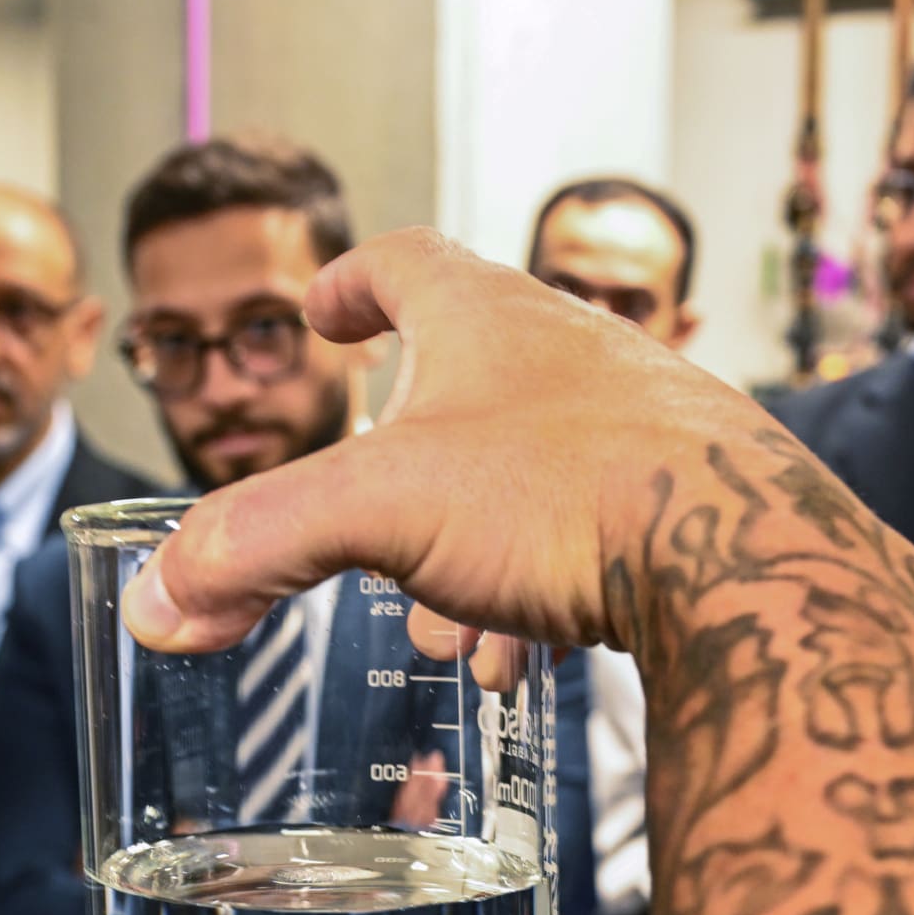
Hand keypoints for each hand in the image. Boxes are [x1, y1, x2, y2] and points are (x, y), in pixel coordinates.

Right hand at [109, 230, 913, 914]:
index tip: (323, 310)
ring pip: (538, 464)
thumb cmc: (580, 498)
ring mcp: (648, 424)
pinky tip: (533, 652)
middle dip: (410, 448)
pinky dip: (547, 581)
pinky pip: (601, 529)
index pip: (404, 262)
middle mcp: (579, 352)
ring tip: (445, 613)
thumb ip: (255, 548)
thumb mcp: (378, 515)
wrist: (755, 563)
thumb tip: (159, 601)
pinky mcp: (700, 502)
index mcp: (492, 317)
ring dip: (477, 531)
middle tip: (371, 501)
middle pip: (475, 373)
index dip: (349, 284)